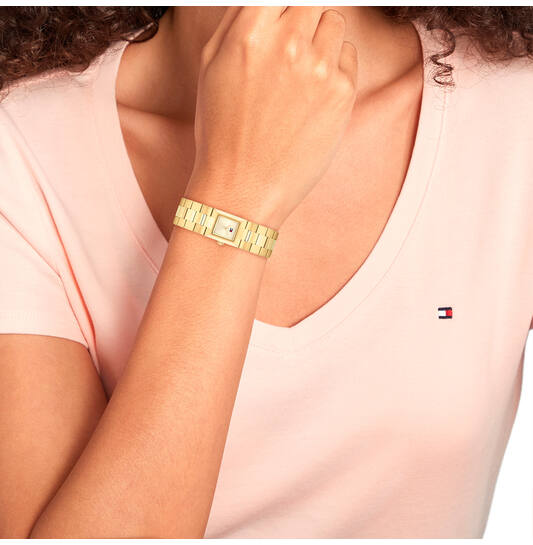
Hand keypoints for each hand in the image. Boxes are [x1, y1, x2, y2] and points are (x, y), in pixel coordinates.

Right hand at [186, 6, 357, 228]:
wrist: (244, 187)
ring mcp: (320, 69)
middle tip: (291, 45)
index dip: (284, 6)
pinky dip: (335, 67)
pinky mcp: (343, 94)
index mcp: (251, 33)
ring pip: (334, 22)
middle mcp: (289, 44)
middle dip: (302, 17)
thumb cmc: (222, 132)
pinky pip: (349, 57)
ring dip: (320, 38)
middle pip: (312, 0)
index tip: (286, 16)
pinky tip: (312, 95)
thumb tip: (266, 3)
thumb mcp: (211, 68)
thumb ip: (238, 21)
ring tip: (300, 74)